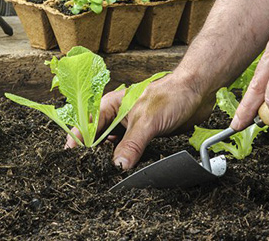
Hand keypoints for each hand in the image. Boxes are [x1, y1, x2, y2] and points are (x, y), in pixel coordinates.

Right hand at [65, 74, 213, 169]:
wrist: (197, 92)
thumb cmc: (171, 95)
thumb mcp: (147, 121)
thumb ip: (132, 144)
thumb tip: (118, 166)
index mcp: (111, 106)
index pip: (87, 126)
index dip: (78, 142)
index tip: (71, 159)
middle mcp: (117, 117)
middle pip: (98, 140)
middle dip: (94, 155)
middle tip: (90, 173)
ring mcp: (130, 128)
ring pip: (114, 148)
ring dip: (112, 160)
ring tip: (106, 176)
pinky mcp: (144, 137)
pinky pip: (130, 153)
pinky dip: (128, 162)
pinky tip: (127, 172)